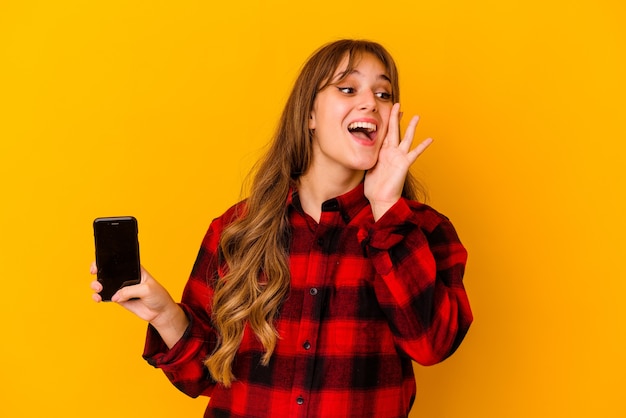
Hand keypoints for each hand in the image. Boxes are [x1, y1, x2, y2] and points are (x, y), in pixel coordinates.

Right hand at [90, 262, 188, 347]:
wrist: (160, 312)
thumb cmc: (158, 296)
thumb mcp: (147, 289)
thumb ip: (131, 291)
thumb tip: (116, 296)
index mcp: (134, 269)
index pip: (119, 261)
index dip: (107, 260)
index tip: (99, 263)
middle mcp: (126, 277)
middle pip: (108, 271)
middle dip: (98, 271)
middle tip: (95, 274)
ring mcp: (121, 288)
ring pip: (104, 284)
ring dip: (96, 284)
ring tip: (99, 289)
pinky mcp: (119, 299)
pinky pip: (105, 296)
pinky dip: (99, 297)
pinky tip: (98, 298)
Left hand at [364, 103, 432, 220]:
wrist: (380, 199)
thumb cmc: (374, 187)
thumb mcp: (367, 167)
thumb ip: (367, 157)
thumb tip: (357, 149)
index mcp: (382, 152)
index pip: (384, 133)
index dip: (385, 121)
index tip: (386, 110)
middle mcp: (391, 152)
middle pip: (394, 130)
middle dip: (395, 117)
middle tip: (397, 103)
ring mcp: (399, 157)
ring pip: (406, 138)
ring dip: (411, 127)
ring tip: (416, 116)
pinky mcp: (404, 164)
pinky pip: (415, 153)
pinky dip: (423, 146)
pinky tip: (430, 139)